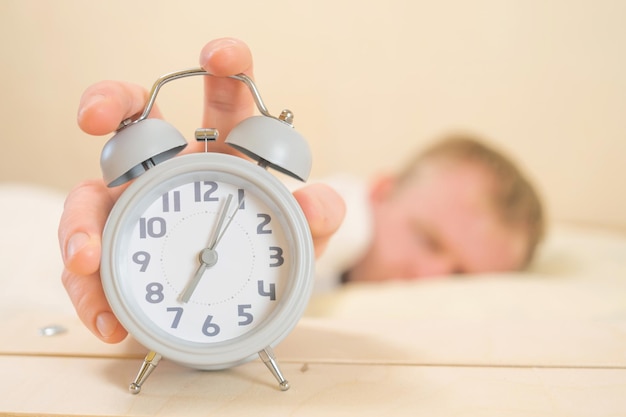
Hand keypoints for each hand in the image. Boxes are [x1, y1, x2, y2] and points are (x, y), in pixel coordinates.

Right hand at [58, 38, 345, 343]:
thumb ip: (320, 218)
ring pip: (89, 197)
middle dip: (108, 100)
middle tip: (93, 115)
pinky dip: (92, 293)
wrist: (249, 307)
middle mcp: (175, 170)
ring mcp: (138, 208)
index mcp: (228, 153)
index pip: (225, 96)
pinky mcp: (116, 251)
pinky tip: (110, 322)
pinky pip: (88, 266)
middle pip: (132, 118)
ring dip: (79, 226)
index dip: (225, 66)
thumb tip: (315, 203)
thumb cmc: (274, 259)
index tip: (220, 56)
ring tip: (89, 261)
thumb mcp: (305, 240)